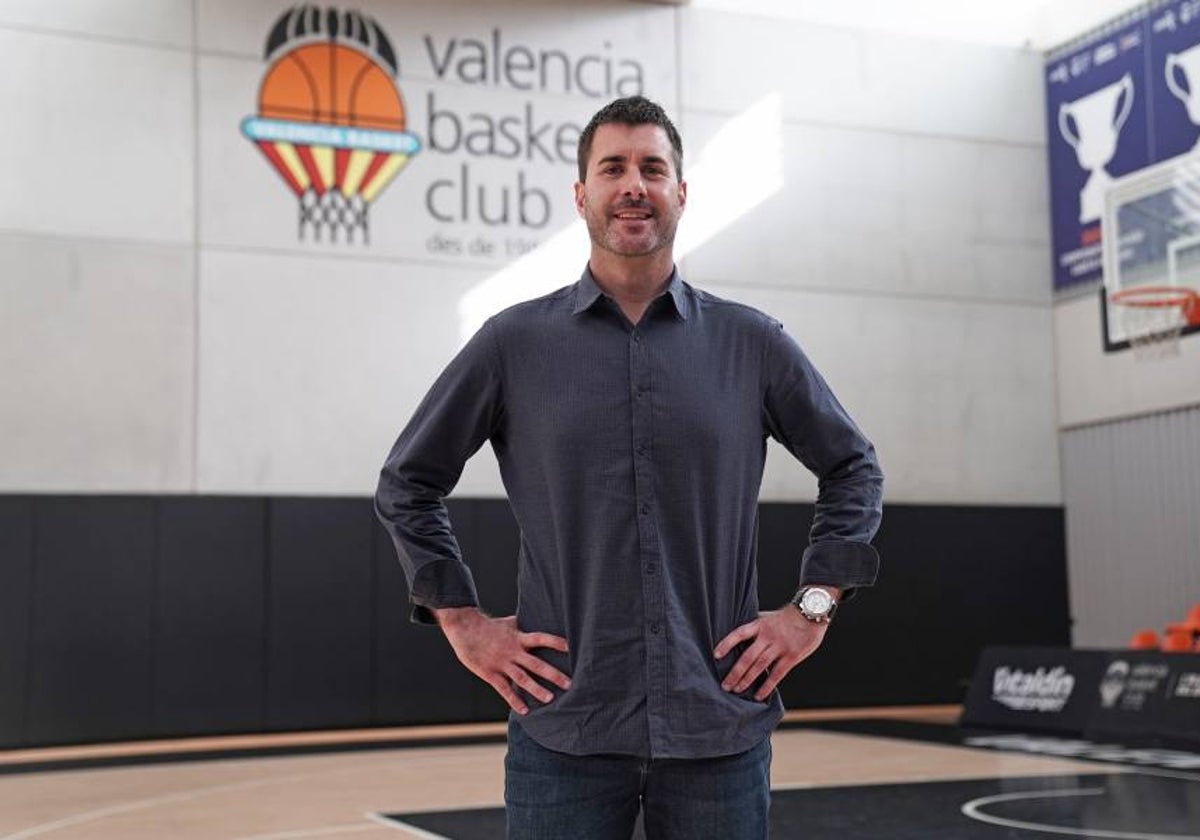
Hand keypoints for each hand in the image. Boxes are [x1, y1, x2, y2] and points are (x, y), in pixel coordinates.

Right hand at [434, 607, 570, 714]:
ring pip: (522, 679)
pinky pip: (504, 689)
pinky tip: (524, 711)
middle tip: (569, 684)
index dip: (555, 642)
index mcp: (518, 638)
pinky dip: (514, 700)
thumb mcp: (508, 623)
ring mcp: (502, 664)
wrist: (464, 628)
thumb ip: (522, 626)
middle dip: (553, 675)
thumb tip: (536, 616)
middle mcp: (513, 652)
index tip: (570, 648)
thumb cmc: (488, 626)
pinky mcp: (490, 674)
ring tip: (550, 699)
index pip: (541, 639)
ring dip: (536, 689)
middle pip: (536, 664)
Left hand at [713, 608, 828, 701]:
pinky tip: (759, 696)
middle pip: (748, 657)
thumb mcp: (768, 617)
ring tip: (737, 690)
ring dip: (747, 680)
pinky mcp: (791, 657)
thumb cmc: (788, 616)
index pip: (739, 634)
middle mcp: (768, 636)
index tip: (716, 655)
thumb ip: (755, 627)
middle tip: (725, 685)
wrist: (811, 613)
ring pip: (759, 666)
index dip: (726, 644)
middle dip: (735, 672)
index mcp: (760, 625)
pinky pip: (777, 674)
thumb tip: (739, 637)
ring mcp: (780, 647)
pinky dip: (767, 686)